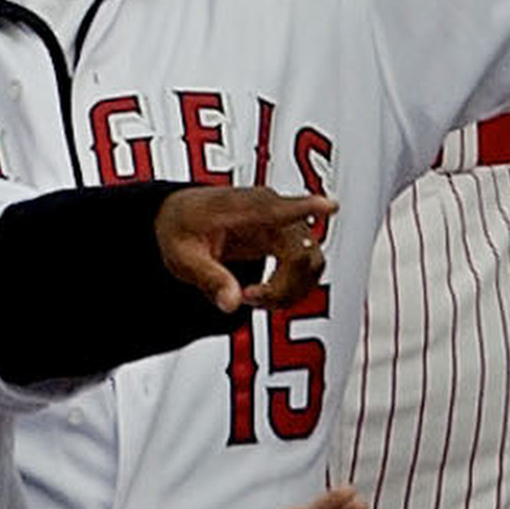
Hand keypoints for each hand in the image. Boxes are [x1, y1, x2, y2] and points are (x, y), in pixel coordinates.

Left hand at [157, 182, 333, 316]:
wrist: (180, 217)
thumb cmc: (183, 227)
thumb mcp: (184, 257)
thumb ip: (209, 279)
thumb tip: (231, 302)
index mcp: (243, 207)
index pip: (279, 207)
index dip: (307, 207)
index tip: (330, 206)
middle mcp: (271, 209)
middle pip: (303, 253)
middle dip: (285, 288)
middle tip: (248, 299)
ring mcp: (282, 222)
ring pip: (311, 262)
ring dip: (291, 291)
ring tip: (253, 298)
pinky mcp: (286, 236)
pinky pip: (307, 266)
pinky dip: (292, 288)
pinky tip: (265, 294)